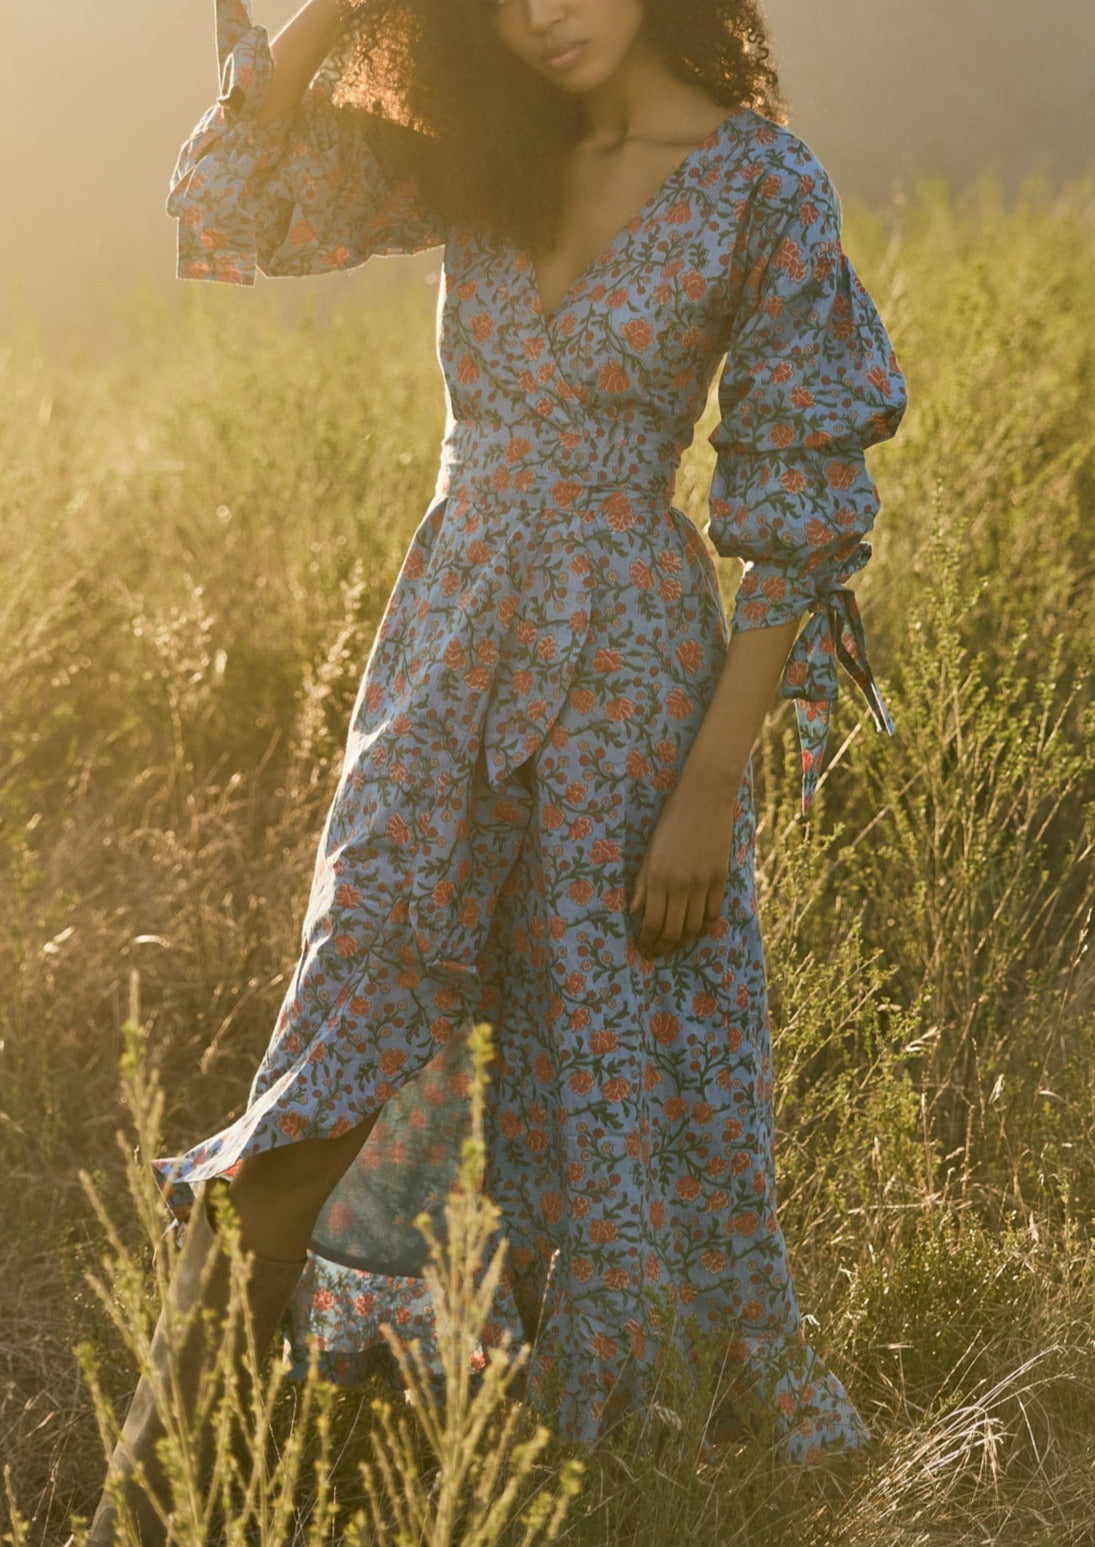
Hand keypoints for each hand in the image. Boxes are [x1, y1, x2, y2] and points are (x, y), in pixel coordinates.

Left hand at [628, 775, 735, 957]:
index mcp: (657, 876)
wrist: (704, 797)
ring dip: (681, 943)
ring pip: (693, 927)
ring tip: (673, 948)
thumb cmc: (671, 820)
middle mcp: (679, 884)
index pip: (651, 922)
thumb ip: (641, 882)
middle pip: (671, 930)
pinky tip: (695, 932)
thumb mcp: (650, 849)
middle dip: (661, 947)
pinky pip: (713, 913)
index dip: (646, 940)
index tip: (642, 948)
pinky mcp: (720, 878)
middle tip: (655, 955)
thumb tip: (632, 911)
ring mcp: (702, 883)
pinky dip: (703, 928)